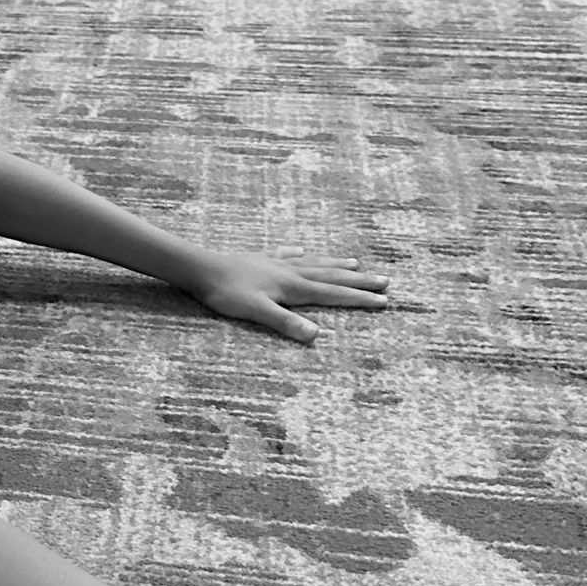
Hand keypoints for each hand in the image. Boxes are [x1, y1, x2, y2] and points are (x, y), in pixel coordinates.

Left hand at [181, 247, 388, 342]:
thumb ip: (286, 323)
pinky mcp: (260, 259)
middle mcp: (290, 272)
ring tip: (354, 263)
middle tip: (385, 281)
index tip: (385, 301)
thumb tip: (316, 335)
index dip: (360, 299)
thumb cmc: (227, 293)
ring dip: (335, 264)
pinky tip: (301, 250)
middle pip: (331, 276)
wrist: (201, 269)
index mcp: (294, 287)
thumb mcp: (258, 312)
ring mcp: (276, 263)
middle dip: (359, 281)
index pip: (334, 294)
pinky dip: (298, 253)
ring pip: (314, 263)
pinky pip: (286, 255)